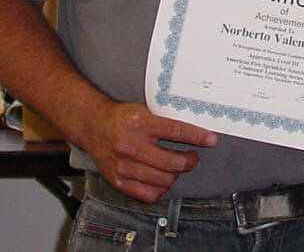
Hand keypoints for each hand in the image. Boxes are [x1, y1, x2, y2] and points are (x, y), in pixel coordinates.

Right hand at [75, 101, 216, 202]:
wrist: (94, 127)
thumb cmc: (121, 118)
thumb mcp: (144, 110)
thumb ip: (164, 121)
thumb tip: (194, 129)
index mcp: (139, 124)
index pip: (175, 131)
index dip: (197, 137)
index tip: (210, 139)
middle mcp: (131, 146)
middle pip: (171, 162)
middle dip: (189, 161)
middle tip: (193, 157)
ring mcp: (124, 166)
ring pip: (162, 179)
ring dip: (176, 175)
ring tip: (178, 167)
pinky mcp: (119, 181)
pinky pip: (148, 194)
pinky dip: (161, 189)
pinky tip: (163, 179)